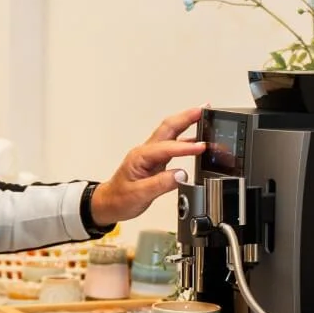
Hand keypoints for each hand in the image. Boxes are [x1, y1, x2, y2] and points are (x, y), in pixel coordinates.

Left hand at [90, 107, 206, 225]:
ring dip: (187, 124)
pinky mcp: (156, 161)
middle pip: (168, 128)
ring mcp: (152, 155)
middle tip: (203, 109)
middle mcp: (146, 152)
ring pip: (171, 134)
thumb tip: (181, 175)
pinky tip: (197, 141)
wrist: (109, 203)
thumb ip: (160, 184)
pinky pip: (173, 146)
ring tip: (203, 118)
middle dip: (186, 117)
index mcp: (140, 157)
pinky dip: (186, 140)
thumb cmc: (119, 198)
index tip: (201, 147)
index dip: (185, 147)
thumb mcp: (138, 195)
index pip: (166, 148)